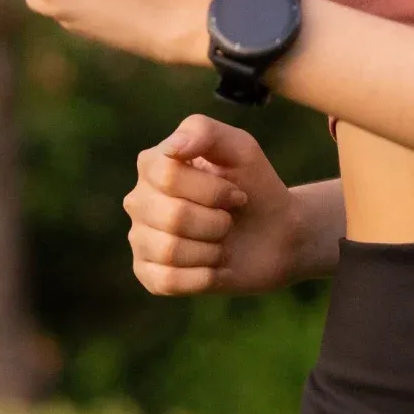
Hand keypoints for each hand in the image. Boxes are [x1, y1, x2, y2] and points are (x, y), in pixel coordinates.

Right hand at [124, 114, 302, 295]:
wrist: (275, 234)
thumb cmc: (254, 185)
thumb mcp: (240, 149)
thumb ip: (206, 132)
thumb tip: (173, 147)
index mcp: (152, 164)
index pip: (168, 176)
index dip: (212, 190)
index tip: (236, 192)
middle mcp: (138, 200)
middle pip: (172, 217)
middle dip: (217, 222)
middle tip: (229, 219)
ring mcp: (140, 238)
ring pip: (170, 250)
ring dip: (212, 249)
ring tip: (221, 242)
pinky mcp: (148, 273)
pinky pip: (167, 280)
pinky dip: (203, 276)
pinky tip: (213, 266)